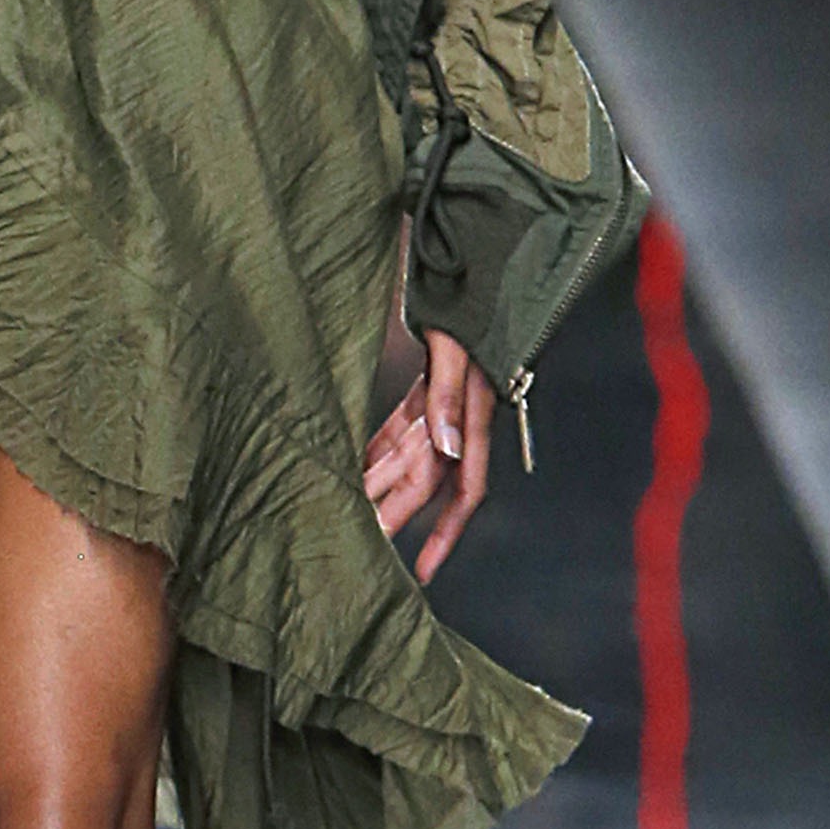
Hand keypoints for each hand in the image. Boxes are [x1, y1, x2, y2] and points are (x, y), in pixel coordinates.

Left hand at [362, 326, 495, 583]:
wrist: (481, 259)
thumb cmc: (473, 301)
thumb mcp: (459, 346)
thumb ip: (452, 395)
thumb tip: (447, 446)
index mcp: (474, 416)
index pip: (463, 490)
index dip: (445, 533)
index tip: (422, 569)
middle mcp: (461, 417)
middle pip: (426, 478)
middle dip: (397, 512)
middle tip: (362, 541)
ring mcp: (445, 401)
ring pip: (410, 453)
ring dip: (381, 480)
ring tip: (348, 507)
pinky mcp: (431, 383)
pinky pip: (403, 424)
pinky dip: (379, 444)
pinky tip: (355, 462)